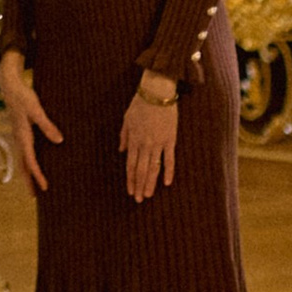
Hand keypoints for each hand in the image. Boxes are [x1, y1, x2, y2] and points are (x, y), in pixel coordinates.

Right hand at [0, 49, 63, 194]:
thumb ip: (47, 125)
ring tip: (34, 186)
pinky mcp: (20, 132)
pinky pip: (24, 152)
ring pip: (22, 159)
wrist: (9, 84)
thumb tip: (60, 141)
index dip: (38, 175)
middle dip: (29, 181)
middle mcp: (19, 139)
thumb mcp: (36, 109)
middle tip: (35, 197)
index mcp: (22, 136)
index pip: (30, 161)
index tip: (45, 187)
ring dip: (28, 173)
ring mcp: (18, 136)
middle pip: (23, 165)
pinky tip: (34, 164)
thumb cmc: (23, 96)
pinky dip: (28, 163)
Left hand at [120, 81, 178, 203]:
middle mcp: (145, 144)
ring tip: (148, 195)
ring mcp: (158, 143)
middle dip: (139, 185)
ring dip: (150, 183)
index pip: (130, 165)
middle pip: (141, 169)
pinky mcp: (170, 139)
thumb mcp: (126, 119)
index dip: (130, 179)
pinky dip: (168, 171)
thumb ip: (124, 136)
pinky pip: (169, 159)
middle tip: (139, 199)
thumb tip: (121, 151)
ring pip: (153, 168)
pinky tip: (167, 183)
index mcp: (134, 139)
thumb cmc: (140, 103)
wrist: (157, 92)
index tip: (130, 191)